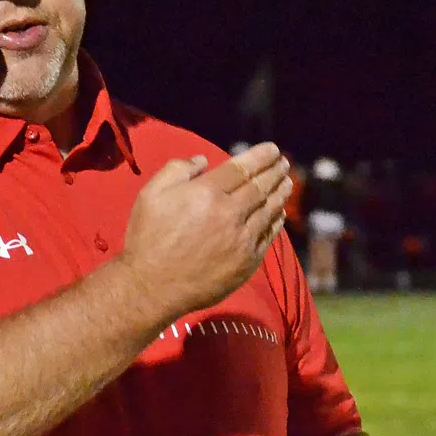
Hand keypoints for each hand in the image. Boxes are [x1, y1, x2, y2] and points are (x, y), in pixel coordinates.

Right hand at [116, 143, 292, 322]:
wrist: (152, 287)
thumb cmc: (147, 238)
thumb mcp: (150, 194)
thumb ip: (177, 170)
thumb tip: (203, 160)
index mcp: (207, 193)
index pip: (243, 168)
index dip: (261, 156)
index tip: (273, 149)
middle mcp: (230, 213)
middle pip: (260, 187)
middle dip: (275, 171)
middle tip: (284, 163)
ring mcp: (242, 240)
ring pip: (269, 210)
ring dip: (281, 193)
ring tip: (287, 183)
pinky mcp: (246, 262)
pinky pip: (268, 236)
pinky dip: (277, 221)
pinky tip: (280, 214)